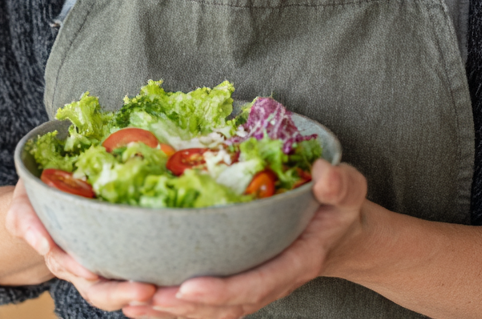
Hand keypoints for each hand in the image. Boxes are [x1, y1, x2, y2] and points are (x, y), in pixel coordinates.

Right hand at [5, 179, 158, 310]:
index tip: (94, 274)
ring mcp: (94, 264)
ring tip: (160, 289)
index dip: (81, 272)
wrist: (41, 201)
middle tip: (147, 289)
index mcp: (55, 254)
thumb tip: (42, 242)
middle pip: (98, 290)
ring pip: (114, 289)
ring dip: (135, 293)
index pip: (69, 268)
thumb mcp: (21, 206)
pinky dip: (143, 281)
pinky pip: (127, 273)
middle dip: (121, 293)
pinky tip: (167, 279)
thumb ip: (25, 222)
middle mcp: (76, 266)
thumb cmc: (32, 200)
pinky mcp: (112, 255)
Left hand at [118, 159, 367, 318]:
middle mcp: (273, 281)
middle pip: (227, 305)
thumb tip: (324, 176)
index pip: (259, 282)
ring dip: (173, 312)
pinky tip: (144, 303)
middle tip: (145, 297)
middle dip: (185, 307)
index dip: (224, 290)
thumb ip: (339, 185)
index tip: (189, 287)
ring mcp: (257, 285)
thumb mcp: (349, 189)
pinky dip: (177, 307)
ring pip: (212, 310)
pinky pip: (208, 302)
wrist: (340, 230)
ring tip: (133, 303)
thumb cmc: (340, 206)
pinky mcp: (242, 280)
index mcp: (297, 262)